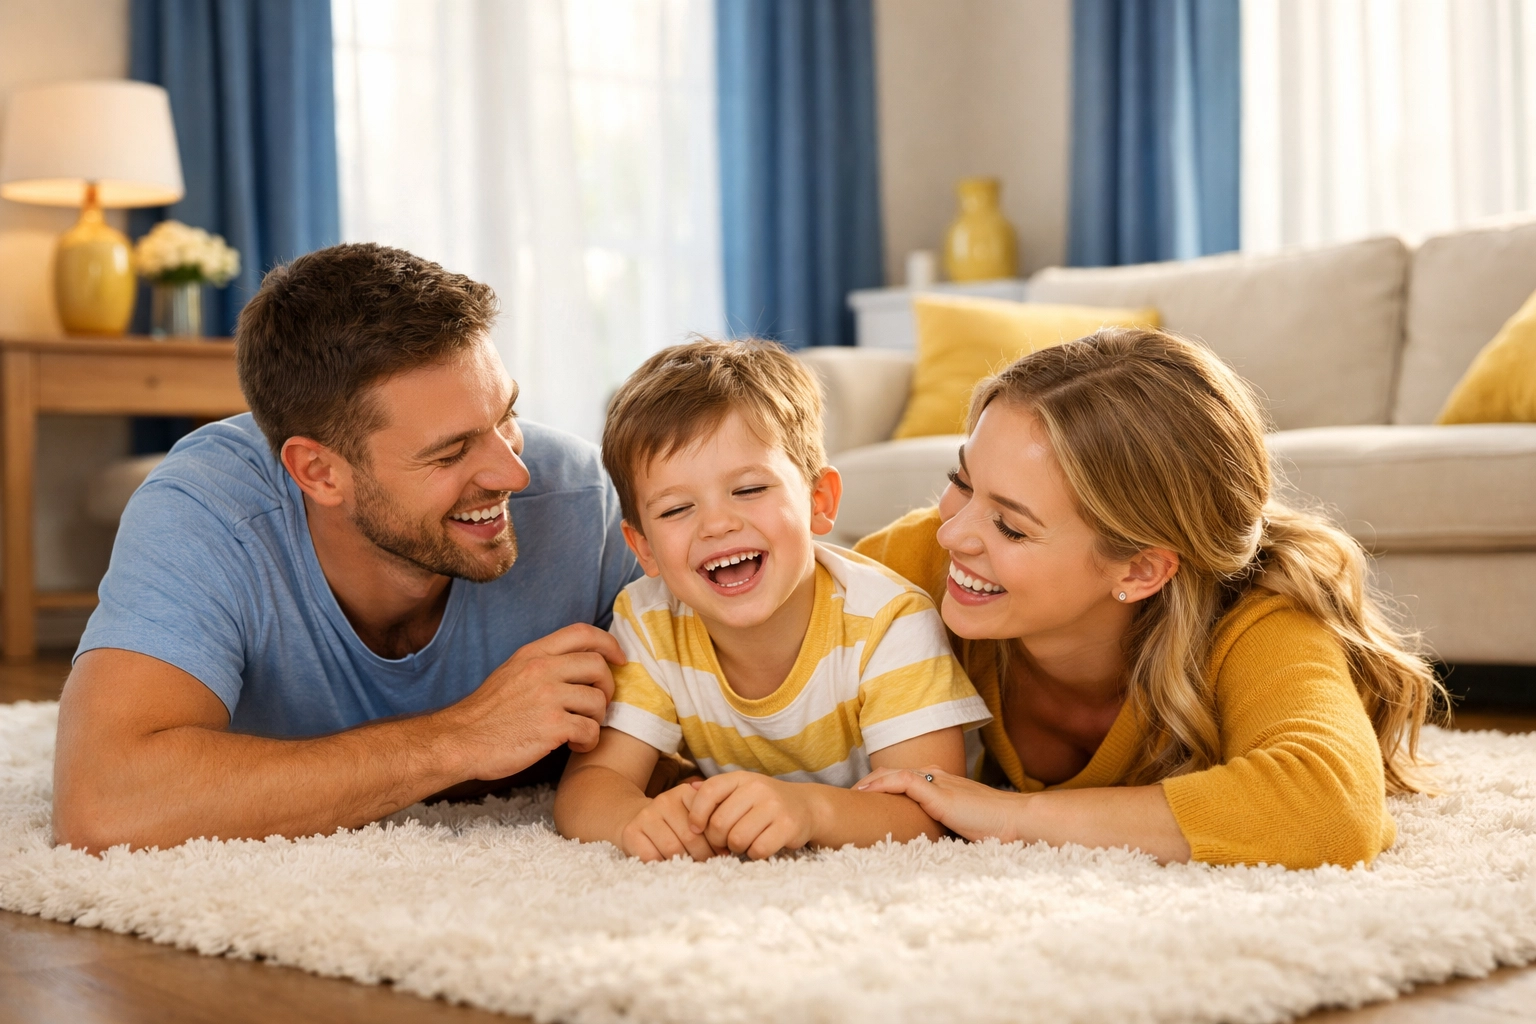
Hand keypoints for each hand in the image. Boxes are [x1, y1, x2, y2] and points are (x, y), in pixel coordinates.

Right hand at [437, 623, 624, 780]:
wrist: (460, 740)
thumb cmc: (487, 713)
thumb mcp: (512, 672)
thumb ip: (543, 663)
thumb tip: (580, 663)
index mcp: (534, 653)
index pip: (583, 633)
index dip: (609, 643)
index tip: (620, 659)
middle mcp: (542, 669)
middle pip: (599, 666)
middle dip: (608, 688)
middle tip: (598, 705)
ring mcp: (547, 697)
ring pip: (598, 701)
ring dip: (596, 720)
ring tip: (580, 730)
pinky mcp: (551, 726)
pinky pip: (590, 730)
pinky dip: (588, 741)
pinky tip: (575, 746)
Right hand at [621, 783, 723, 861]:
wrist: (633, 817)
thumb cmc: (673, 822)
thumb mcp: (692, 815)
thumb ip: (711, 822)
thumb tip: (730, 847)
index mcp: (685, 793)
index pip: (708, 820)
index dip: (717, 842)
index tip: (722, 853)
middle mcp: (664, 800)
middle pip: (691, 838)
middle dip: (703, 856)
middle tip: (709, 866)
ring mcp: (646, 815)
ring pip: (673, 849)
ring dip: (684, 864)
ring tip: (691, 868)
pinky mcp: (631, 832)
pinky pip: (652, 857)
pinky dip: (662, 867)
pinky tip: (668, 867)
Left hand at [686, 773, 818, 859]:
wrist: (805, 807)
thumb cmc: (764, 803)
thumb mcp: (741, 790)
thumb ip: (716, 792)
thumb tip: (688, 790)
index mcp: (741, 778)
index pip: (709, 791)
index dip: (697, 814)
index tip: (696, 829)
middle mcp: (758, 788)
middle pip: (720, 823)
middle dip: (717, 839)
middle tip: (725, 841)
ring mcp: (774, 806)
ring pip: (737, 839)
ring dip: (736, 848)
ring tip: (743, 843)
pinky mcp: (788, 826)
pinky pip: (758, 849)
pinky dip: (754, 854)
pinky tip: (758, 847)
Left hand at [855, 765, 1022, 841]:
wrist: (1015, 821)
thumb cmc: (994, 828)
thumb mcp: (962, 824)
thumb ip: (945, 825)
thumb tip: (927, 842)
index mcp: (944, 784)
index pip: (907, 777)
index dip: (884, 784)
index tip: (865, 799)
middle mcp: (939, 777)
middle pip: (895, 772)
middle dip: (871, 782)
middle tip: (852, 796)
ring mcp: (939, 783)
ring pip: (895, 773)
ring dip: (870, 782)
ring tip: (852, 794)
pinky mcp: (939, 793)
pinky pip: (903, 781)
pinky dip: (882, 785)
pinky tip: (866, 794)